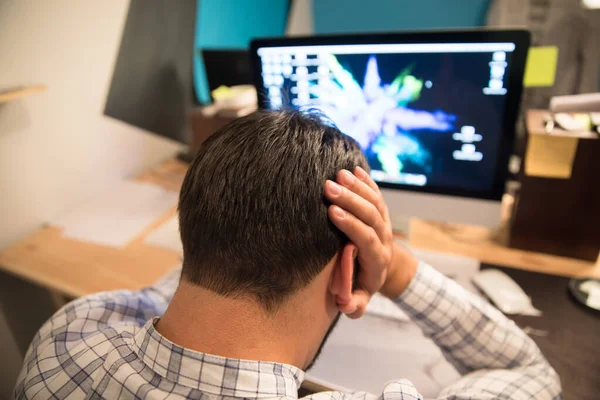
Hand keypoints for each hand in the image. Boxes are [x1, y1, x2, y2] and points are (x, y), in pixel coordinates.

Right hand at [324, 167, 418, 317]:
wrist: (382, 270)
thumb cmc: (363, 285)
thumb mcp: (359, 299)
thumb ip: (354, 305)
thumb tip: (346, 306)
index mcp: (378, 260)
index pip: (367, 239)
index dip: (352, 225)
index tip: (332, 211)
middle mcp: (384, 239)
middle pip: (372, 216)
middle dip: (351, 200)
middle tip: (328, 187)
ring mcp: (385, 224)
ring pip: (375, 202)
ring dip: (357, 187)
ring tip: (337, 174)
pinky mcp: (382, 213)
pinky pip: (377, 194)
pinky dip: (367, 181)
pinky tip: (354, 168)